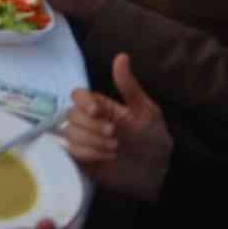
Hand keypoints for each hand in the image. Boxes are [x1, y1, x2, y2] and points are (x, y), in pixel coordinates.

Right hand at [67, 53, 172, 202]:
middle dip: (92, 126)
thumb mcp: (146, 110)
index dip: (83, 102)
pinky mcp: (81, 160)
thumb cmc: (153, 139)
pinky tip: (106, 157)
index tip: (98, 111)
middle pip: (71, 115)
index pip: (77, 96)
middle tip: (115, 135)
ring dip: (92, 141)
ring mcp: (83, 141)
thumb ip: (129, 86)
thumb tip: (121, 55)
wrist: (157, 173)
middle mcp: (88, 122)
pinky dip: (88, 154)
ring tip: (114, 149)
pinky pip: (71, 152)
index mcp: (100, 107)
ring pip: (70, 133)